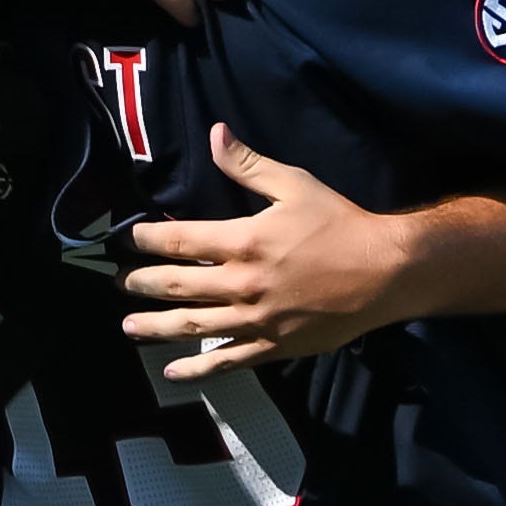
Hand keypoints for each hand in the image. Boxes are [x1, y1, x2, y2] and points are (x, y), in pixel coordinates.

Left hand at [121, 126, 414, 375]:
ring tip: (129, 326)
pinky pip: (228, 360)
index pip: (178, 241)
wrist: (385, 272)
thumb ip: (249, 164)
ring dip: (155, 327)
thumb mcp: (295, 185)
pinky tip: (173, 371)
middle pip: (175, 285)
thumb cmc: (340, 224)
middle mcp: (243, 284)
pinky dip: (198, 367)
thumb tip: (215, 134)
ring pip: (192, 326)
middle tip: (120, 282)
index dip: (145, 240)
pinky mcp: (274, 346)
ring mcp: (256, 320)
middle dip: (141, 283)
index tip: (125, 241)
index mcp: (244, 241)